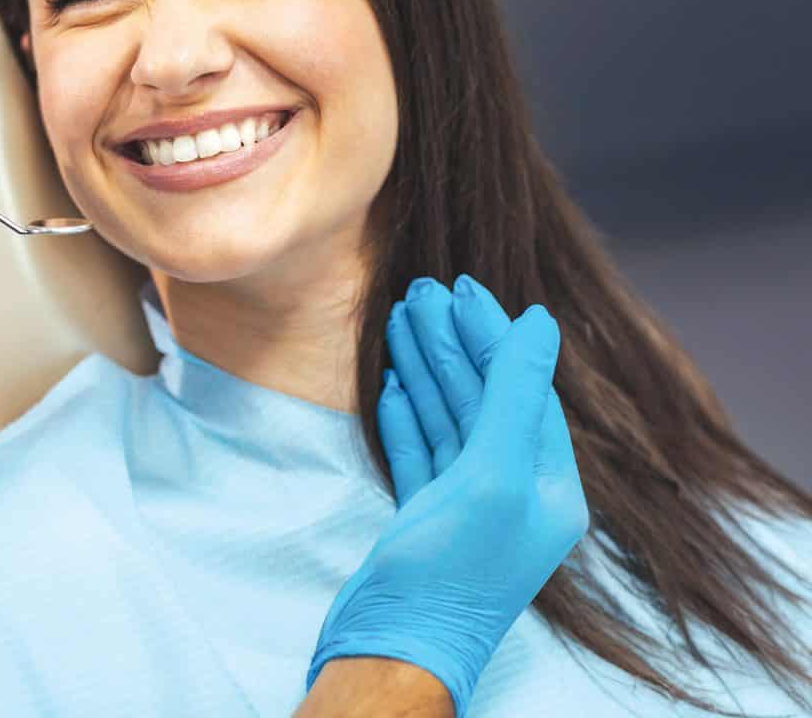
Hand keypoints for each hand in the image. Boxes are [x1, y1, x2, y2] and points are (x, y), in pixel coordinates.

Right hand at [308, 274, 587, 716]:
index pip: (522, 389)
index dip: (493, 334)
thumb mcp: (494, 474)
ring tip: (401, 317)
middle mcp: (513, 492)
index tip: (462, 289)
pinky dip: (405, 412)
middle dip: (452, 342)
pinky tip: (391, 379)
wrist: (391, 648)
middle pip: (481, 397)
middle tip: (421, 291)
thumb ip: (515, 394)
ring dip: (425, 367)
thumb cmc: (451, 569)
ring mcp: (466, 506)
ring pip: (447, 418)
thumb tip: (540, 321)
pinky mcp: (425, 518)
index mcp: (547, 485)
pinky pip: (420, 449)